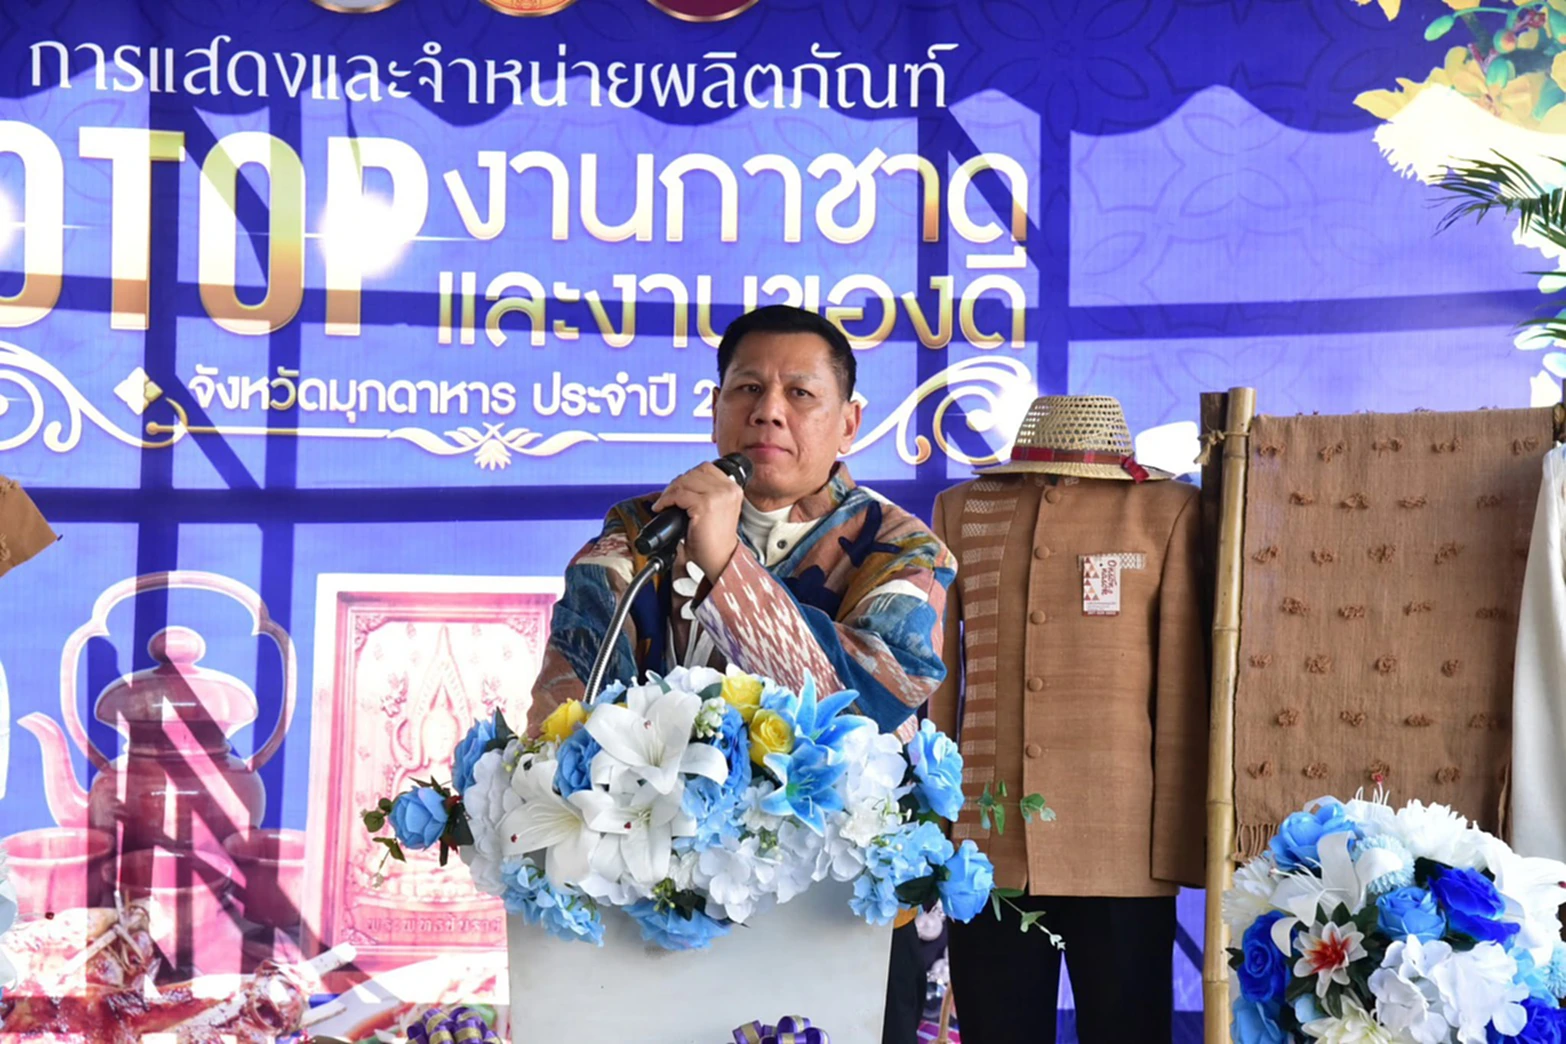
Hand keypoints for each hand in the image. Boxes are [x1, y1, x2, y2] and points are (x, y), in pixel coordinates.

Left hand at [650, 461, 743, 579]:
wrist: (719, 561)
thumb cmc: (714, 541)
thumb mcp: (716, 510)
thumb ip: (706, 493)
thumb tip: (681, 483)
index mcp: (733, 488)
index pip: (706, 468)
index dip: (688, 477)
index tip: (678, 489)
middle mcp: (729, 489)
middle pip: (694, 472)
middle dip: (677, 484)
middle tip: (667, 498)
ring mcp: (718, 496)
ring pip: (685, 481)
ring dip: (670, 492)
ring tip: (664, 504)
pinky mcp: (706, 505)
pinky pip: (678, 495)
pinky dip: (666, 500)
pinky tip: (662, 509)